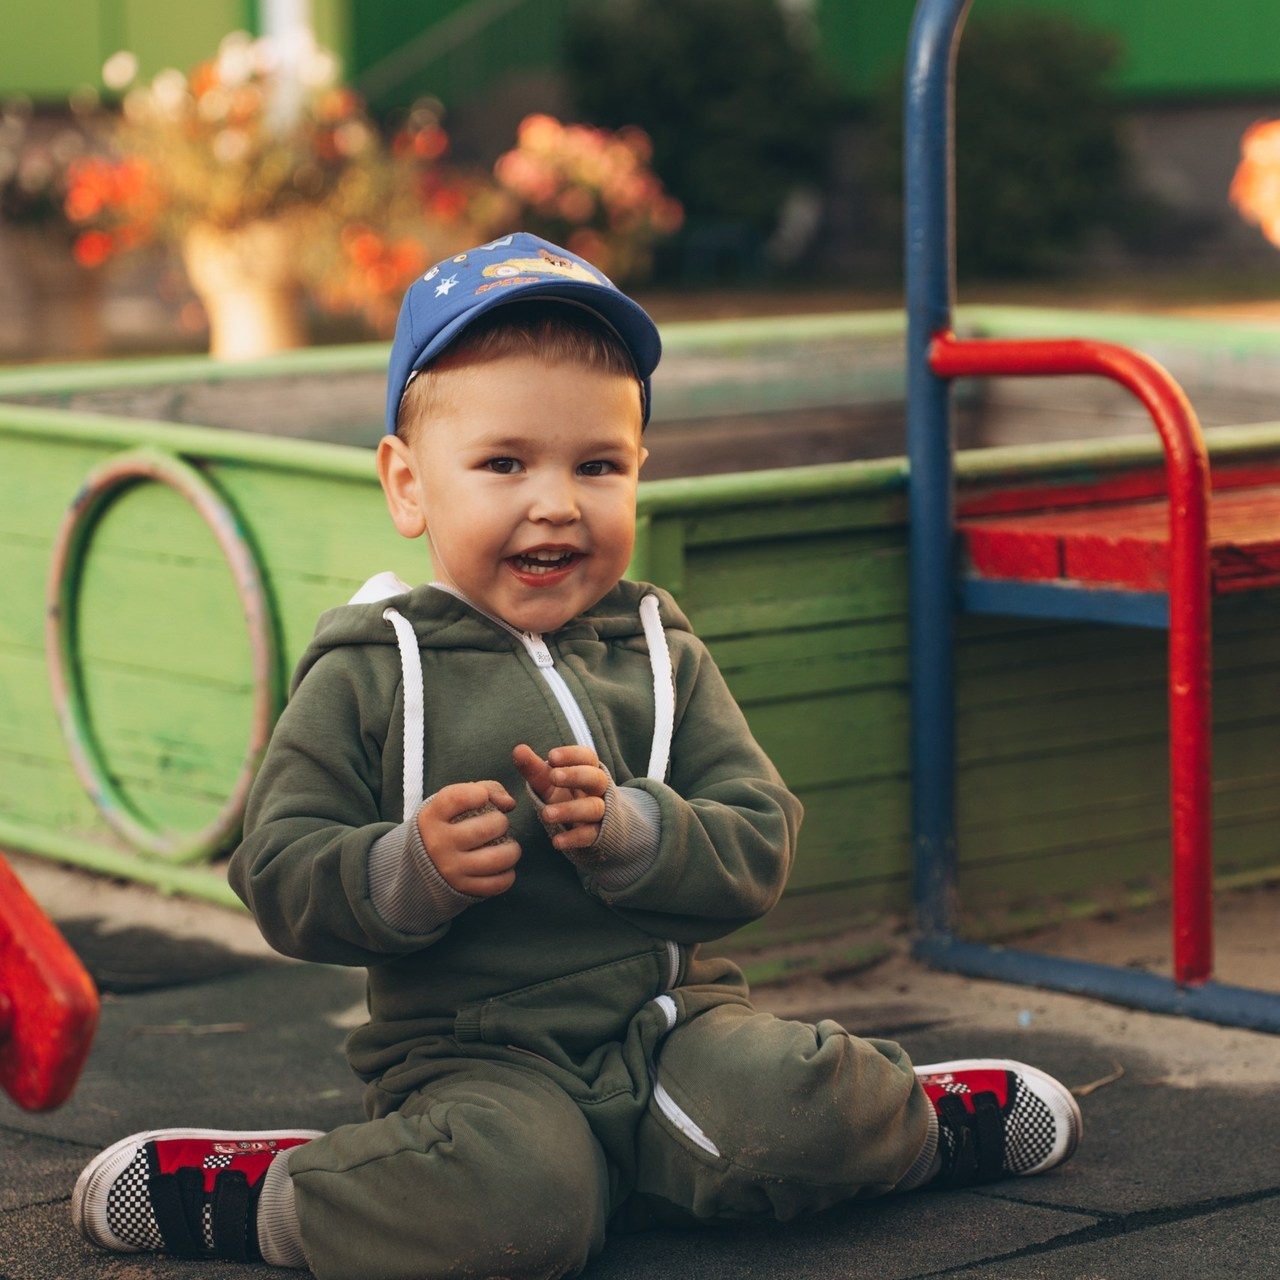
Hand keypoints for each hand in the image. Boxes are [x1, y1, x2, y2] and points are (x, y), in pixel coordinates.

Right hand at [417, 781, 518, 897]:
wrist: (422, 863)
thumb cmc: (449, 823)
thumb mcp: (454, 802)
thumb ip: (486, 789)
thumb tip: (508, 803)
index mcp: (433, 817)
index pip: (457, 798)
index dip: (479, 793)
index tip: (483, 797)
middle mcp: (438, 843)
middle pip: (485, 829)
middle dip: (501, 823)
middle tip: (498, 825)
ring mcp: (450, 868)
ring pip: (497, 858)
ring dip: (512, 850)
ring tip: (508, 846)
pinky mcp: (463, 888)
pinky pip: (498, 883)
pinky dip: (508, 874)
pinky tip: (503, 866)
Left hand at [512, 743, 607, 853]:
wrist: (589, 827)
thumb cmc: (565, 796)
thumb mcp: (549, 783)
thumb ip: (534, 768)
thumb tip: (518, 749)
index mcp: (588, 770)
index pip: (587, 757)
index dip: (572, 755)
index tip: (551, 757)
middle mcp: (598, 790)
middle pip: (596, 778)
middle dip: (576, 775)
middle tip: (554, 776)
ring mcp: (601, 812)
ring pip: (593, 808)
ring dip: (570, 810)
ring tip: (546, 814)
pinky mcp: (598, 835)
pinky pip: (590, 835)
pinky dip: (574, 838)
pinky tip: (556, 842)